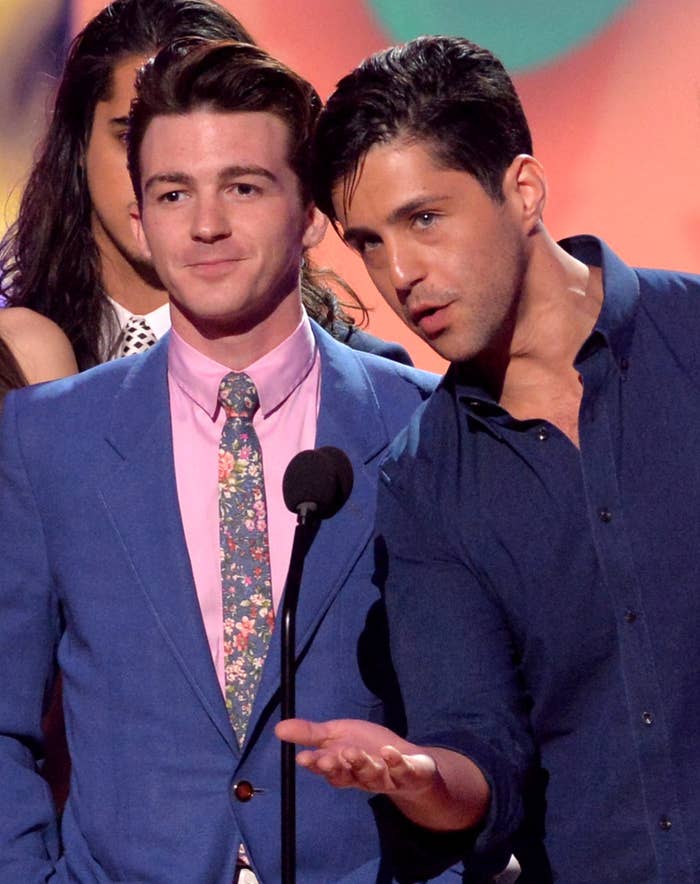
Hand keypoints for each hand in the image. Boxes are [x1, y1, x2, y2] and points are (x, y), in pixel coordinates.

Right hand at [274, 717, 437, 794]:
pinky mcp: (408, 775)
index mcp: (343, 768)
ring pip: (372, 775)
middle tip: (326, 758)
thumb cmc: (368, 749)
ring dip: (362, 764)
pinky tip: (389, 752)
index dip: (315, 765)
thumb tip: (277, 728)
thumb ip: (310, 734)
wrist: (410, 764)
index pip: (326, 769)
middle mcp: (362, 776)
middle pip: (347, 775)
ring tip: (353, 751)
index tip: (303, 758)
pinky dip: (396, 763)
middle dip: (336, 767)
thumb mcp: (337, 737)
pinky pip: (402, 771)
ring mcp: (386, 777)